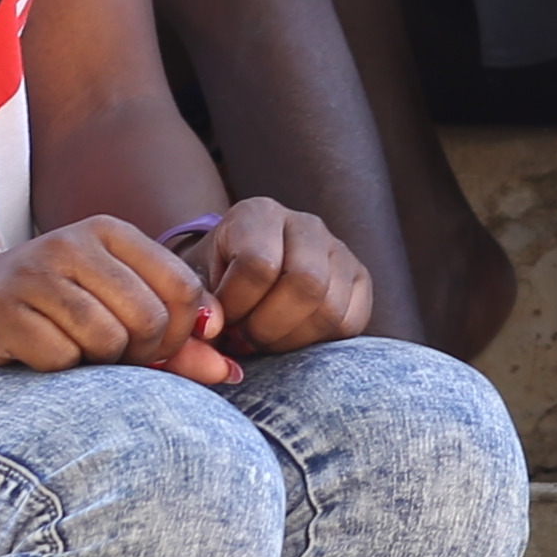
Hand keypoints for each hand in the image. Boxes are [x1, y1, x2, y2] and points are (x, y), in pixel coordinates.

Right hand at [0, 216, 235, 382]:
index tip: (159, 350)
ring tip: (73, 352)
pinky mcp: (0, 309)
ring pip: (107, 340)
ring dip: (97, 364)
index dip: (185, 335)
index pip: (184, 289)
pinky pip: (60, 358)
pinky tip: (35, 354)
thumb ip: (175, 342)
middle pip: (151, 319)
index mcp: (110, 232)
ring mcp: (33, 273)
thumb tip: (231, 372)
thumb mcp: (113, 314)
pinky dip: (57, 370)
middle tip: (112, 358)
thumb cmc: (47, 314)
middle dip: (142, 355)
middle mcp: (72, 242)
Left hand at [175, 197, 374, 359]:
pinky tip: (290, 338)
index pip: (259, 264)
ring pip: (330, 309)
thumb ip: (199, 305)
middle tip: (244, 339)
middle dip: (268, 326)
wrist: (238, 273)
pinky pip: (350, 323)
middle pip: (306, 284)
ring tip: (265, 340)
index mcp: (259, 213)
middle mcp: (306, 224)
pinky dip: (318, 343)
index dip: (237, 305)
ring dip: (291, 340)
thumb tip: (214, 328)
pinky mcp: (360, 280)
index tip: (220, 320)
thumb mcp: (196, 284)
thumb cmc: (214, 281)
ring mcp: (339, 250)